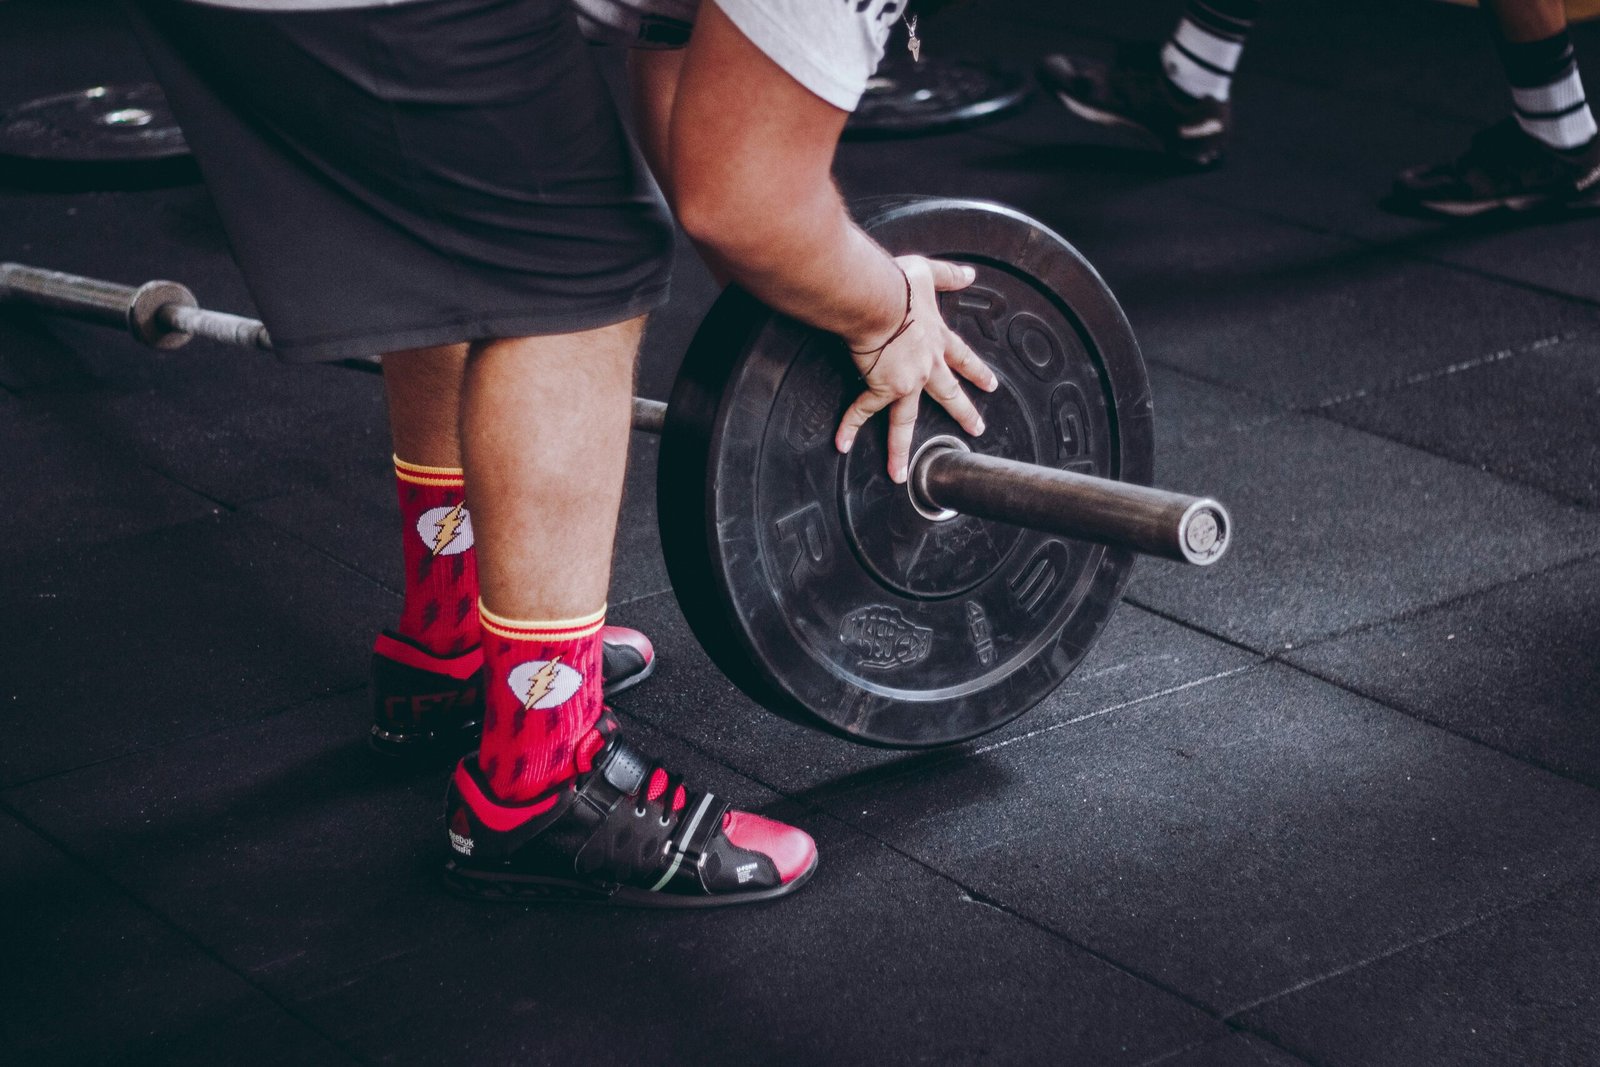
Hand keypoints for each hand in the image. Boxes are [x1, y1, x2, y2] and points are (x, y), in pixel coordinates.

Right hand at [834, 255, 998, 482]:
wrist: (879, 300)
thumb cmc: (897, 285)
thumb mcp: (928, 273)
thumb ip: (949, 275)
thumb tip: (969, 274)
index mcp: (937, 339)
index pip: (963, 358)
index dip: (977, 371)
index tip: (991, 385)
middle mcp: (926, 365)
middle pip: (948, 394)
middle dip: (963, 413)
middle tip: (975, 429)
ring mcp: (905, 381)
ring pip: (905, 420)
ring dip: (902, 447)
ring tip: (903, 473)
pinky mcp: (880, 386)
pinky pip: (862, 410)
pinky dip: (849, 425)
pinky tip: (842, 443)